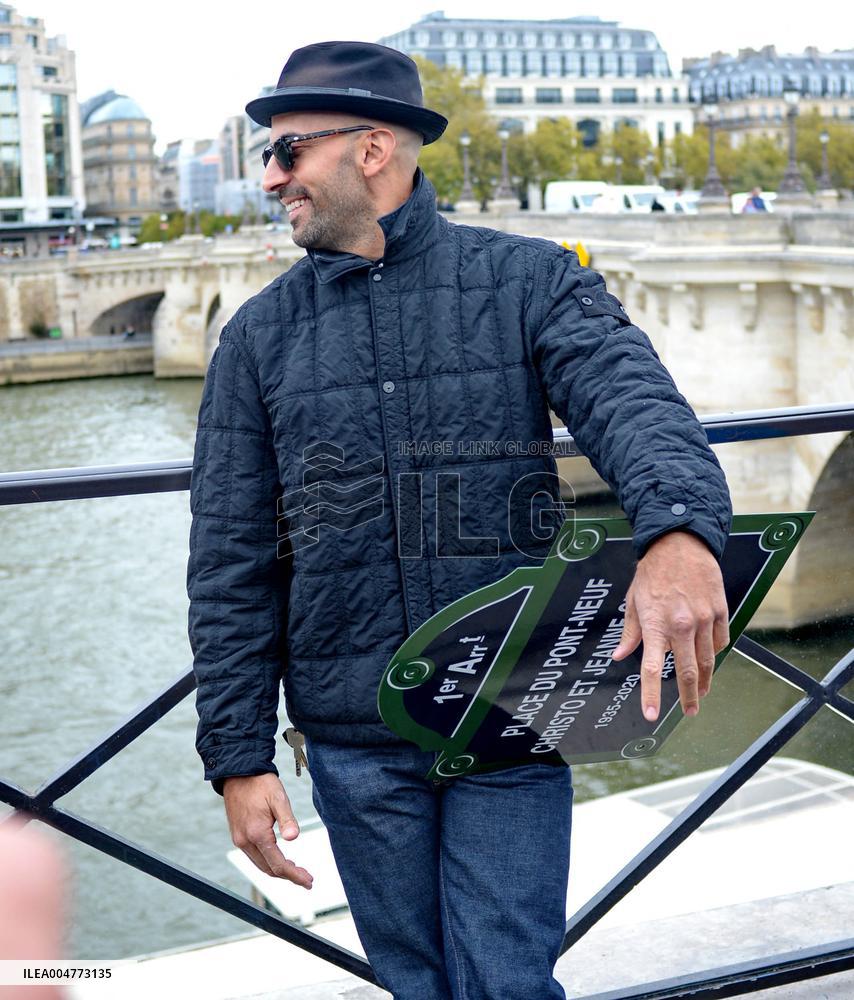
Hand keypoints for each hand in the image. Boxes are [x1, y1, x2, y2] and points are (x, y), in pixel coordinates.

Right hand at [222, 773, 312, 888]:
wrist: (239, 773)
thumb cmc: (260, 783)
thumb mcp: (278, 797)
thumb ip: (287, 819)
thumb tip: (294, 838)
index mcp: (257, 834)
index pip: (278, 865)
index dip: (294, 876)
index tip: (308, 881)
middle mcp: (245, 841)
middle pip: (268, 869)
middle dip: (289, 876)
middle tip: (306, 879)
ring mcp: (239, 840)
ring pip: (260, 865)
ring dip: (278, 871)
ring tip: (296, 871)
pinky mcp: (238, 836)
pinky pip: (254, 856)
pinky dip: (268, 862)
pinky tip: (279, 858)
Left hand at [612, 531, 728, 721]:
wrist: (680, 543)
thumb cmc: (652, 572)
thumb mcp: (633, 601)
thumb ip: (630, 632)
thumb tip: (619, 655)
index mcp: (655, 624)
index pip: (651, 668)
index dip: (651, 695)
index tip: (651, 715)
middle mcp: (681, 625)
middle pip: (688, 672)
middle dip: (689, 696)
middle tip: (690, 712)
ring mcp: (703, 619)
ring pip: (708, 660)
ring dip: (705, 681)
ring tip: (702, 693)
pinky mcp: (720, 611)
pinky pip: (720, 642)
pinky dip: (715, 653)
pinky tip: (710, 658)